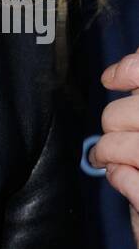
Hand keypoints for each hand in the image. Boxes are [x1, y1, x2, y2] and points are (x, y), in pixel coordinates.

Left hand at [90, 48, 138, 248]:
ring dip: (112, 147)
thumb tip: (119, 76)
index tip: (114, 77)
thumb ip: (137, 114)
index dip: (136, 67)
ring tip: (114, 161)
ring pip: (136, 140)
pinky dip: (120, 176)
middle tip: (113, 137)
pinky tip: (122, 181)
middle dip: (118, 117)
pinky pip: (133, 178)